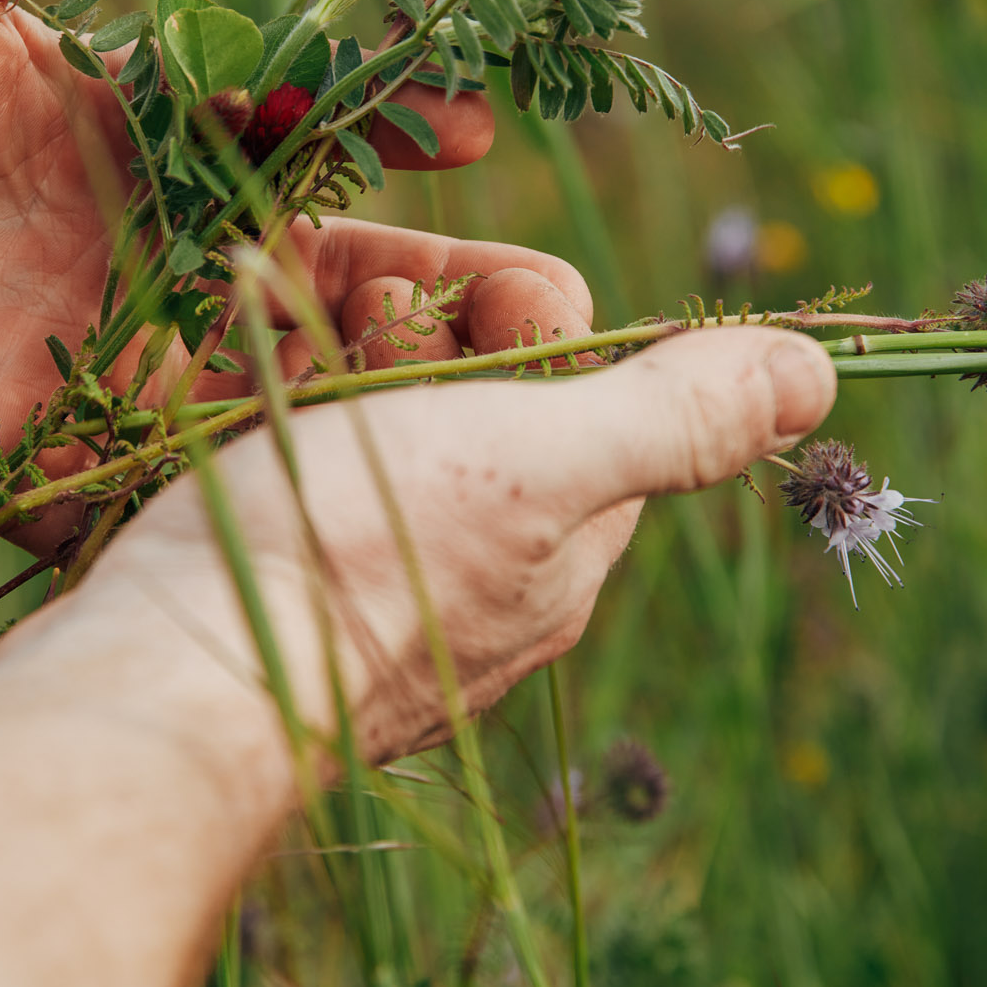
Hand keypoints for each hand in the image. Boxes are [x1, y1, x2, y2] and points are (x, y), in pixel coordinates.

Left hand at [0, 0, 593, 517]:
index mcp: (125, 135)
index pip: (295, 136)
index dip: (387, 133)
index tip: (469, 129)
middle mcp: (132, 252)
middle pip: (312, 276)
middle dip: (425, 289)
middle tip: (531, 306)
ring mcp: (92, 363)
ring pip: (266, 392)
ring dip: (366, 398)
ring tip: (465, 401)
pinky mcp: (35, 461)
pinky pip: (164, 491)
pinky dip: (249, 504)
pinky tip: (346, 511)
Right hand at [0, 326, 835, 986]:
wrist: (165, 686)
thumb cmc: (357, 558)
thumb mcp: (542, 463)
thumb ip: (675, 417)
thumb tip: (821, 374)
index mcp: (566, 548)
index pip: (581, 380)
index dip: (516, 315)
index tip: (434, 301)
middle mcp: (485, 586)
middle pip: (475, 402)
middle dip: (415, 335)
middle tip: (344, 325)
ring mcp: (373, 602)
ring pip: (371, 435)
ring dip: (329, 367)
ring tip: (269, 349)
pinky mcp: (271, 601)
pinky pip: (286, 479)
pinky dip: (261, 424)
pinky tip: (216, 411)